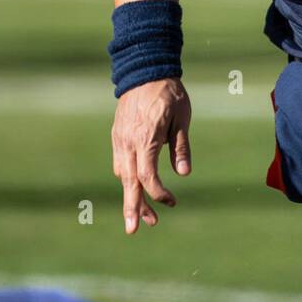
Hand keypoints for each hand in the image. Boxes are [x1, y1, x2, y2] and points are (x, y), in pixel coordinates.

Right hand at [111, 78, 191, 233]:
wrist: (145, 70)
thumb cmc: (169, 94)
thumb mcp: (182, 119)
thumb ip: (181, 147)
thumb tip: (184, 174)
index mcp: (146, 138)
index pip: (148, 176)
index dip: (158, 194)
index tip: (172, 202)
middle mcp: (128, 142)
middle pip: (129, 182)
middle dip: (132, 208)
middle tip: (134, 231)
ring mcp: (120, 139)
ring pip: (123, 174)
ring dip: (131, 195)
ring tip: (142, 216)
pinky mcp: (117, 135)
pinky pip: (120, 163)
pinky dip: (127, 179)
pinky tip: (136, 188)